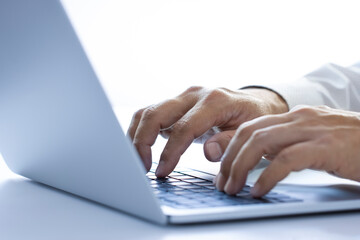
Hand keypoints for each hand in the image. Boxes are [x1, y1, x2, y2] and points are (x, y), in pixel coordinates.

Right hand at [127, 86, 287, 176]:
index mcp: (214, 101)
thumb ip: (230, 142)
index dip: (170, 153)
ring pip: (148, 111)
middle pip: (156, 113)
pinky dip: (141, 130)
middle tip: (141, 167)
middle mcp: (194, 94)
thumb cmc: (253, 118)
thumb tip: (208, 152)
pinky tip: (141, 149)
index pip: (183, 128)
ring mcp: (183, 97)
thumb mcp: (250, 132)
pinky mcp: (176, 103)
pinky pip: (151, 114)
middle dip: (142, 141)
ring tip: (136, 160)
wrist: (254, 103)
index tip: (161, 172)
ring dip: (136, 135)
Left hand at [216, 105, 359, 196]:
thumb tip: (261, 160)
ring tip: (233, 189)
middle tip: (223, 183)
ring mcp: (312, 130)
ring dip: (240, 168)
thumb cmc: (355, 146)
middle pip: (249, 133)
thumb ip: (290, 143)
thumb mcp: (316, 139)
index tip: (223, 169)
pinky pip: (285, 161)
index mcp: (295, 116)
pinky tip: (258, 191)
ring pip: (260, 143)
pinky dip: (266, 177)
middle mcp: (299, 118)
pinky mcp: (326, 147)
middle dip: (230, 159)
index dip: (231, 148)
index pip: (251, 127)